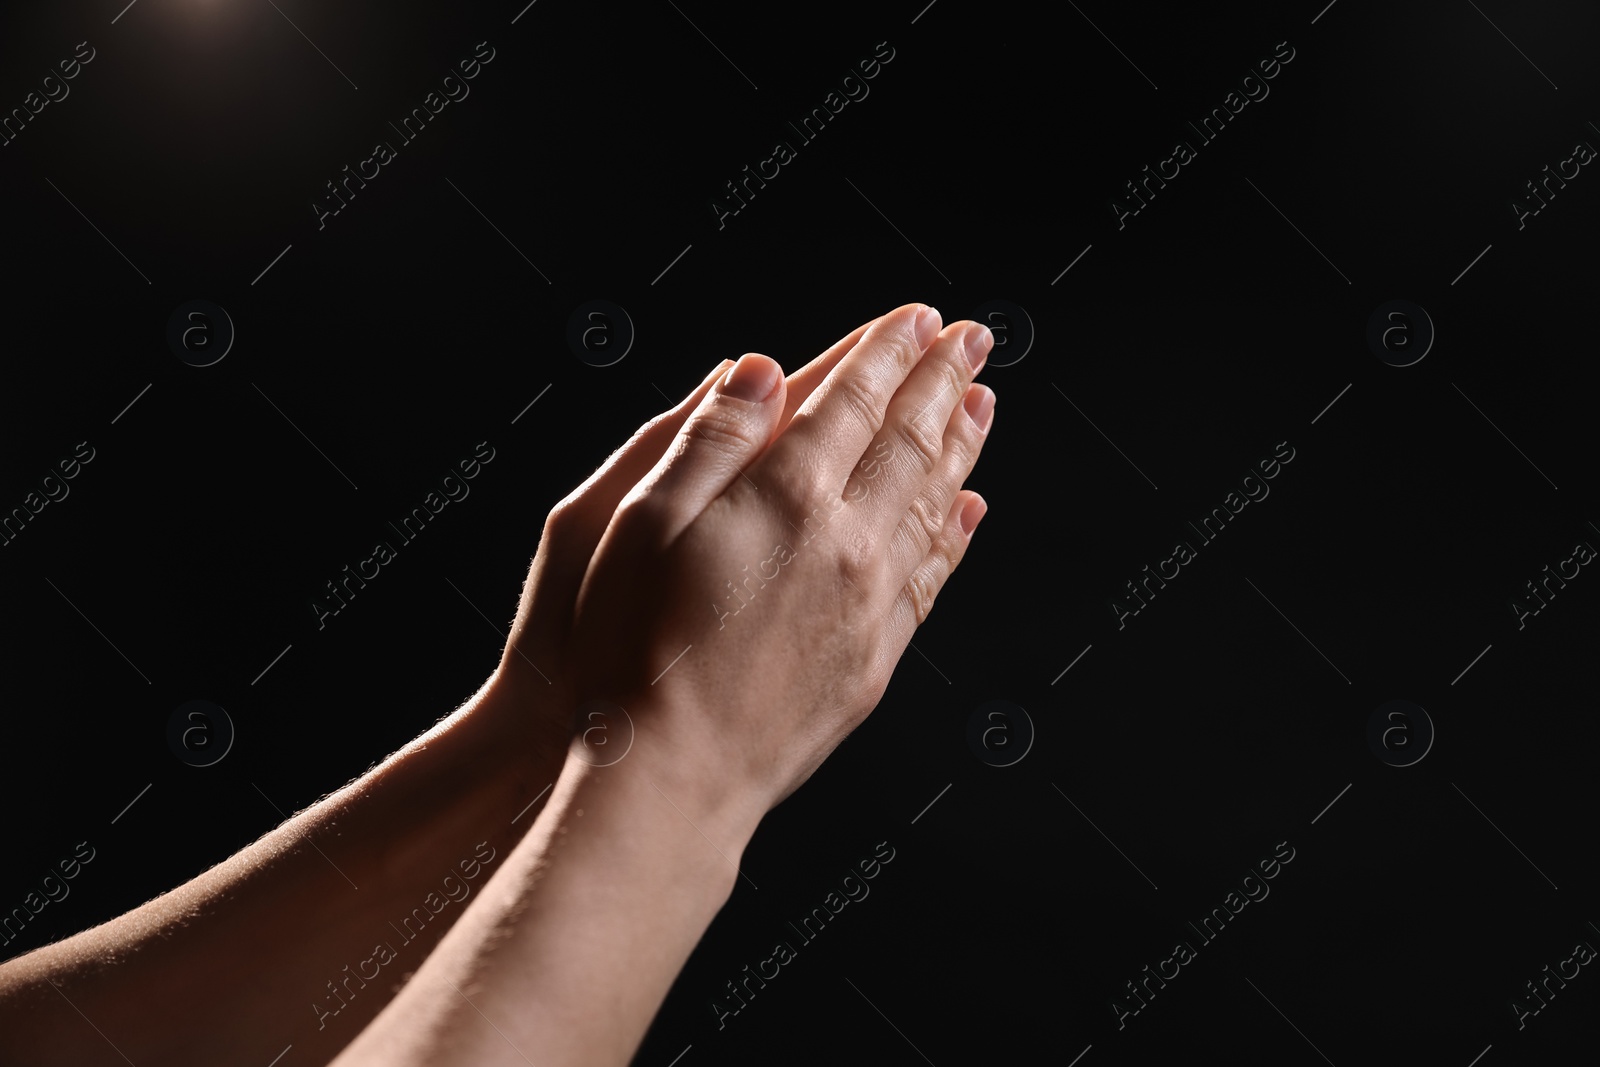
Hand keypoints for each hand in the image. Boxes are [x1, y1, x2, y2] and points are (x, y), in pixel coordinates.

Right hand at [564, 302, 994, 817]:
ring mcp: (870, 606)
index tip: (919, 317)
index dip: (887, 352)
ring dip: (961, 447)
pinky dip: (955, 536)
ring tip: (982, 404)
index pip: (854, 401)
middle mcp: (846, 543)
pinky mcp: (874, 661)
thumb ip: (710, 438)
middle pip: (909, 443)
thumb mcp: (639, 520)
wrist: (670, 773)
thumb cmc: (633, 647)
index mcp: (787, 496)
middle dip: (943, 382)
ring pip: (933, 506)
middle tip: (976, 339)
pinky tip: (967, 512)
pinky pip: (931, 580)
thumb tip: (758, 367)